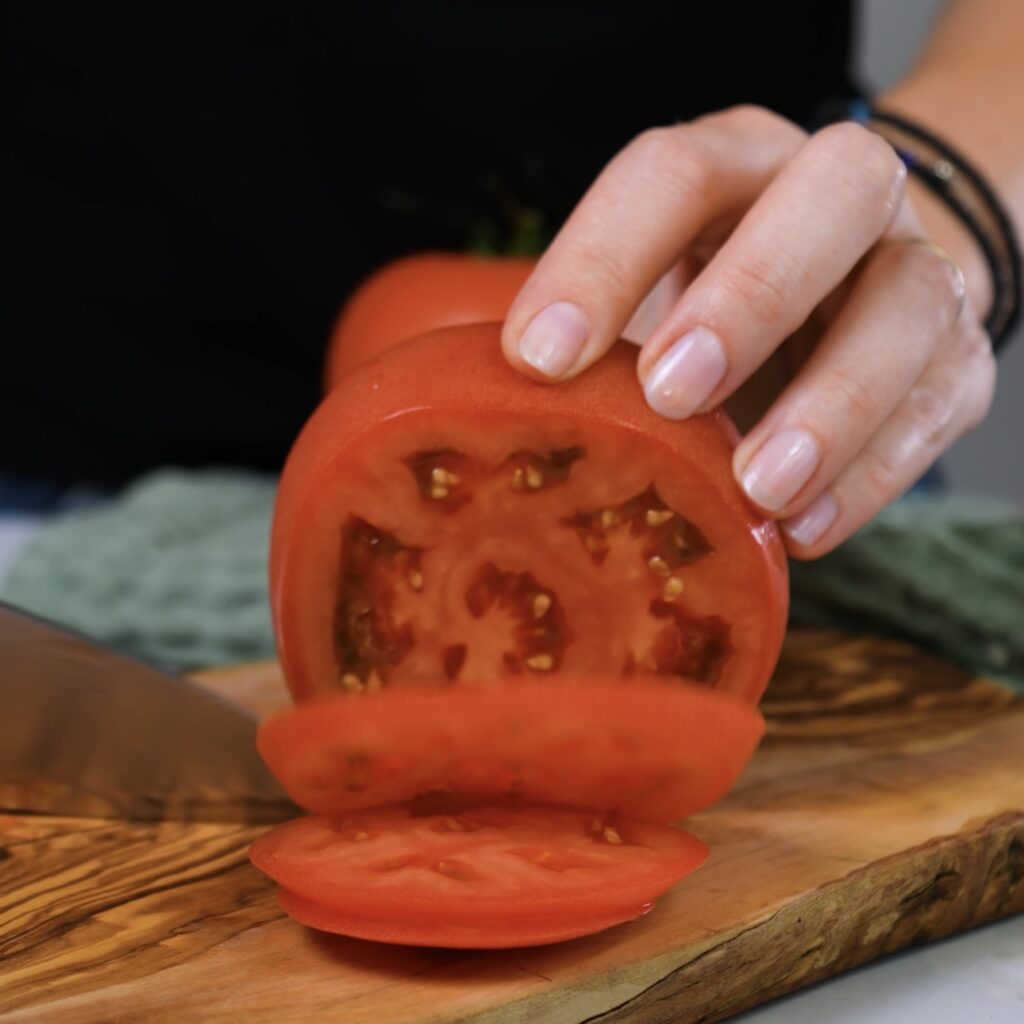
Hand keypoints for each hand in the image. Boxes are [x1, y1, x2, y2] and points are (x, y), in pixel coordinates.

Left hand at [500, 106, 995, 557]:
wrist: (854, 289)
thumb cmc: (716, 299)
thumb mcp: (651, 293)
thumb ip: (592, 343)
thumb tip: (488, 431)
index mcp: (737, 165)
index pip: (673, 174)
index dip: (601, 259)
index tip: (536, 360)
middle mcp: (835, 196)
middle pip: (827, 195)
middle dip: (748, 295)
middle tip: (672, 394)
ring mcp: (910, 271)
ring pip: (906, 305)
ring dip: (831, 401)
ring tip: (758, 487)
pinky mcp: (957, 359)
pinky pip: (937, 406)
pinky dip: (874, 474)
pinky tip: (805, 530)